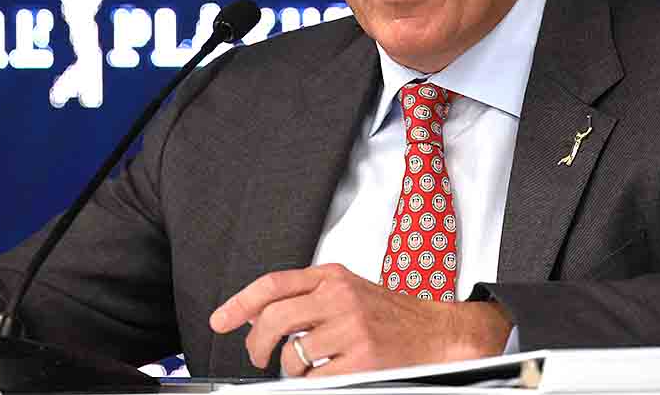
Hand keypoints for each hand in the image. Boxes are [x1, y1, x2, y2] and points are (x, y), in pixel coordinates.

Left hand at [209, 264, 511, 376]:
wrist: (438, 333)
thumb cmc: (392, 314)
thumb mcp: (349, 289)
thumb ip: (308, 295)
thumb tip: (260, 317)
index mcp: (333, 277)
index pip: (274, 284)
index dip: (240, 303)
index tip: (221, 320)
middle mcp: (340, 297)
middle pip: (275, 319)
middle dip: (256, 344)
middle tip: (257, 356)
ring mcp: (351, 329)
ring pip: (292, 354)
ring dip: (290, 369)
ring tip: (305, 368)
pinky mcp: (361, 360)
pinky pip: (315, 379)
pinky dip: (312, 383)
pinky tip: (324, 376)